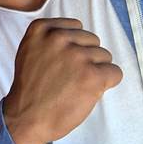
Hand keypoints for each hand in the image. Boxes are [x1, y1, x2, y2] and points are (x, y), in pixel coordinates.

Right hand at [3, 18, 122, 143]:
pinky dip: (106, 83)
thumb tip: (77, 35)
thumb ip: (49, 38)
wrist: (26, 117)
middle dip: (85, 57)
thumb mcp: (29, 50)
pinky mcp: (92, 75)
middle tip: (68, 75)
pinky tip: (88, 91)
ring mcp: (76, 55)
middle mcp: (58, 37)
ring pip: (104, 56)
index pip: (76, 26)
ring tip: (75, 85)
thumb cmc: (31, 88)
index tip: (61, 60)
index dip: (73, 45)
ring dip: (94, 71)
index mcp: (41, 29)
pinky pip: (115, 72)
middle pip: (92, 40)